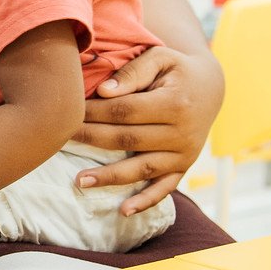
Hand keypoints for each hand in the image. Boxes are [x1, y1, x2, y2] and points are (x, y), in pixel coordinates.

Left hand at [72, 46, 224, 214]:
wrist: (210, 87)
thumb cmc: (176, 69)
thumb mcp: (159, 58)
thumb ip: (132, 73)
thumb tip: (104, 92)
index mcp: (175, 103)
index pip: (125, 111)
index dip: (94, 113)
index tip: (68, 112)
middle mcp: (182, 133)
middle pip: (128, 140)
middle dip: (91, 140)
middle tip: (59, 140)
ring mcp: (185, 154)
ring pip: (142, 169)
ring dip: (110, 177)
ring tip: (79, 182)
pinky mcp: (184, 167)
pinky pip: (164, 188)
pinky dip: (146, 202)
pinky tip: (123, 211)